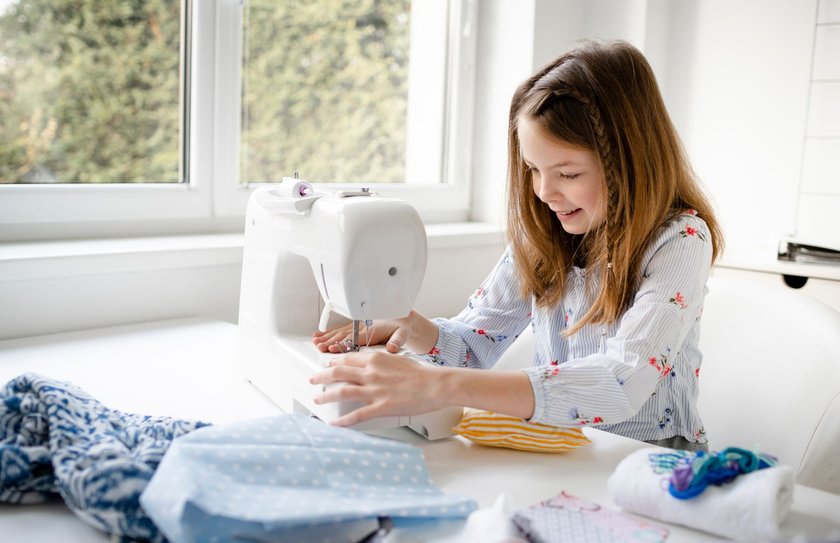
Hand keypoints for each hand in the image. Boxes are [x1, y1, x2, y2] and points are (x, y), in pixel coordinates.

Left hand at [309, 351, 446, 426]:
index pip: (348, 359)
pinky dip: (342, 421)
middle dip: (322, 376)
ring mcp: (375, 390)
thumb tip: (374, 364)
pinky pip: (356, 415)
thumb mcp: (398, 359)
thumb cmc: (423, 373)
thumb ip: (382, 362)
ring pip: (342, 392)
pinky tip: (334, 423)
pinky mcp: (381, 407)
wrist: (436, 385)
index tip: (327, 365)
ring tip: (317, 399)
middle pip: (338, 373)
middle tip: (313, 380)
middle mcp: (371, 373)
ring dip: (326, 396)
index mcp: (376, 359)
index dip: (334, 362)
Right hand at [312, 319, 398, 352]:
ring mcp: (358, 325)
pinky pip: (341, 329)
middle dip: (329, 341)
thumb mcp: (404, 333)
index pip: (353, 338)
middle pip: (343, 335)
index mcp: (372, 330)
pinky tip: (320, 334)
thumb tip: (393, 348)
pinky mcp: (356, 325)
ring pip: (339, 331)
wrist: (405, 316)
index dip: (342, 343)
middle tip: (318, 346)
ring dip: (327, 336)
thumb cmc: (403, 326)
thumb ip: (397, 340)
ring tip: (315, 341)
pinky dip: (330, 332)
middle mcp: (363, 327)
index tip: (331, 348)